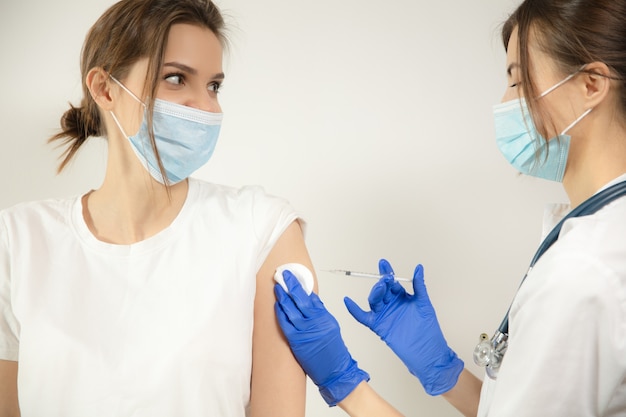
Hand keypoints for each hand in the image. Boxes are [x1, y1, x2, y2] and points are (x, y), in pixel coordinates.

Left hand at [274, 270, 368, 405]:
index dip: (301, 284)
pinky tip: (277, 306)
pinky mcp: (297, 341)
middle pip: (301, 299)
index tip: (294, 276)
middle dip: (291, 285)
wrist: (335, 370)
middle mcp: (315, 322)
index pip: (311, 296)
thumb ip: (320, 311)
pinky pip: (286, 324)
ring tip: (278, 288)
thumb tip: (310, 298)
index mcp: (325, 316)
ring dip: (283, 298)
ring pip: (291, 310)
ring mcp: (305, 332)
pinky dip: (281, 314)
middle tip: (284, 275)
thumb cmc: (333, 350)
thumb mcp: (331, 325)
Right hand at [344, 259, 462, 395]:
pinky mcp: (378, 326)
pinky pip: (363, 317)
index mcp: (401, 296)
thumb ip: (419, 285)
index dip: (387, 272)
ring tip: (380, 287)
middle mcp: (391, 304)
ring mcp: (384, 314)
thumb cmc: (428, 328)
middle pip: (382, 289)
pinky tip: (348, 301)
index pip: (392, 281)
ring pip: (374, 300)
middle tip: (386, 278)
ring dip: (375, 292)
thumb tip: (418, 268)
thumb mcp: (424, 303)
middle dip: (382, 282)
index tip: (383, 263)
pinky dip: (354, 310)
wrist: (427, 350)